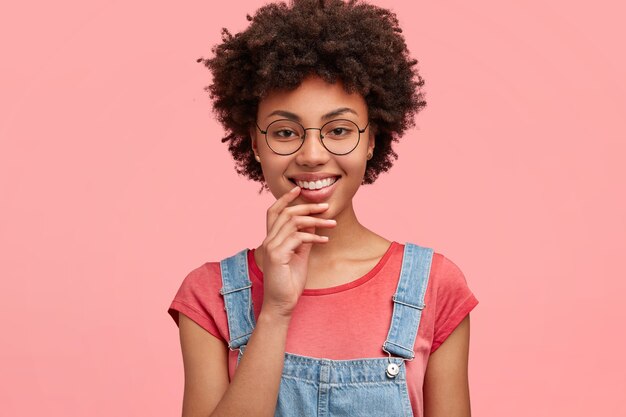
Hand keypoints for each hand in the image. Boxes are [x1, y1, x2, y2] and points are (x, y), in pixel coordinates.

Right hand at [259, 186, 335, 317]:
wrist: (281, 304)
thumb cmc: (290, 281)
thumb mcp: (299, 255)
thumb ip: (303, 239)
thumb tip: (314, 223)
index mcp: (272, 239)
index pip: (273, 211)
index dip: (285, 199)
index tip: (299, 189)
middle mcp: (269, 240)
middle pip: (286, 213)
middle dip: (307, 206)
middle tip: (326, 206)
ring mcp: (271, 247)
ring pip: (293, 222)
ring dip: (316, 221)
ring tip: (332, 223)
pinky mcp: (277, 255)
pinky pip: (298, 238)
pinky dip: (314, 237)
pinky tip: (325, 240)